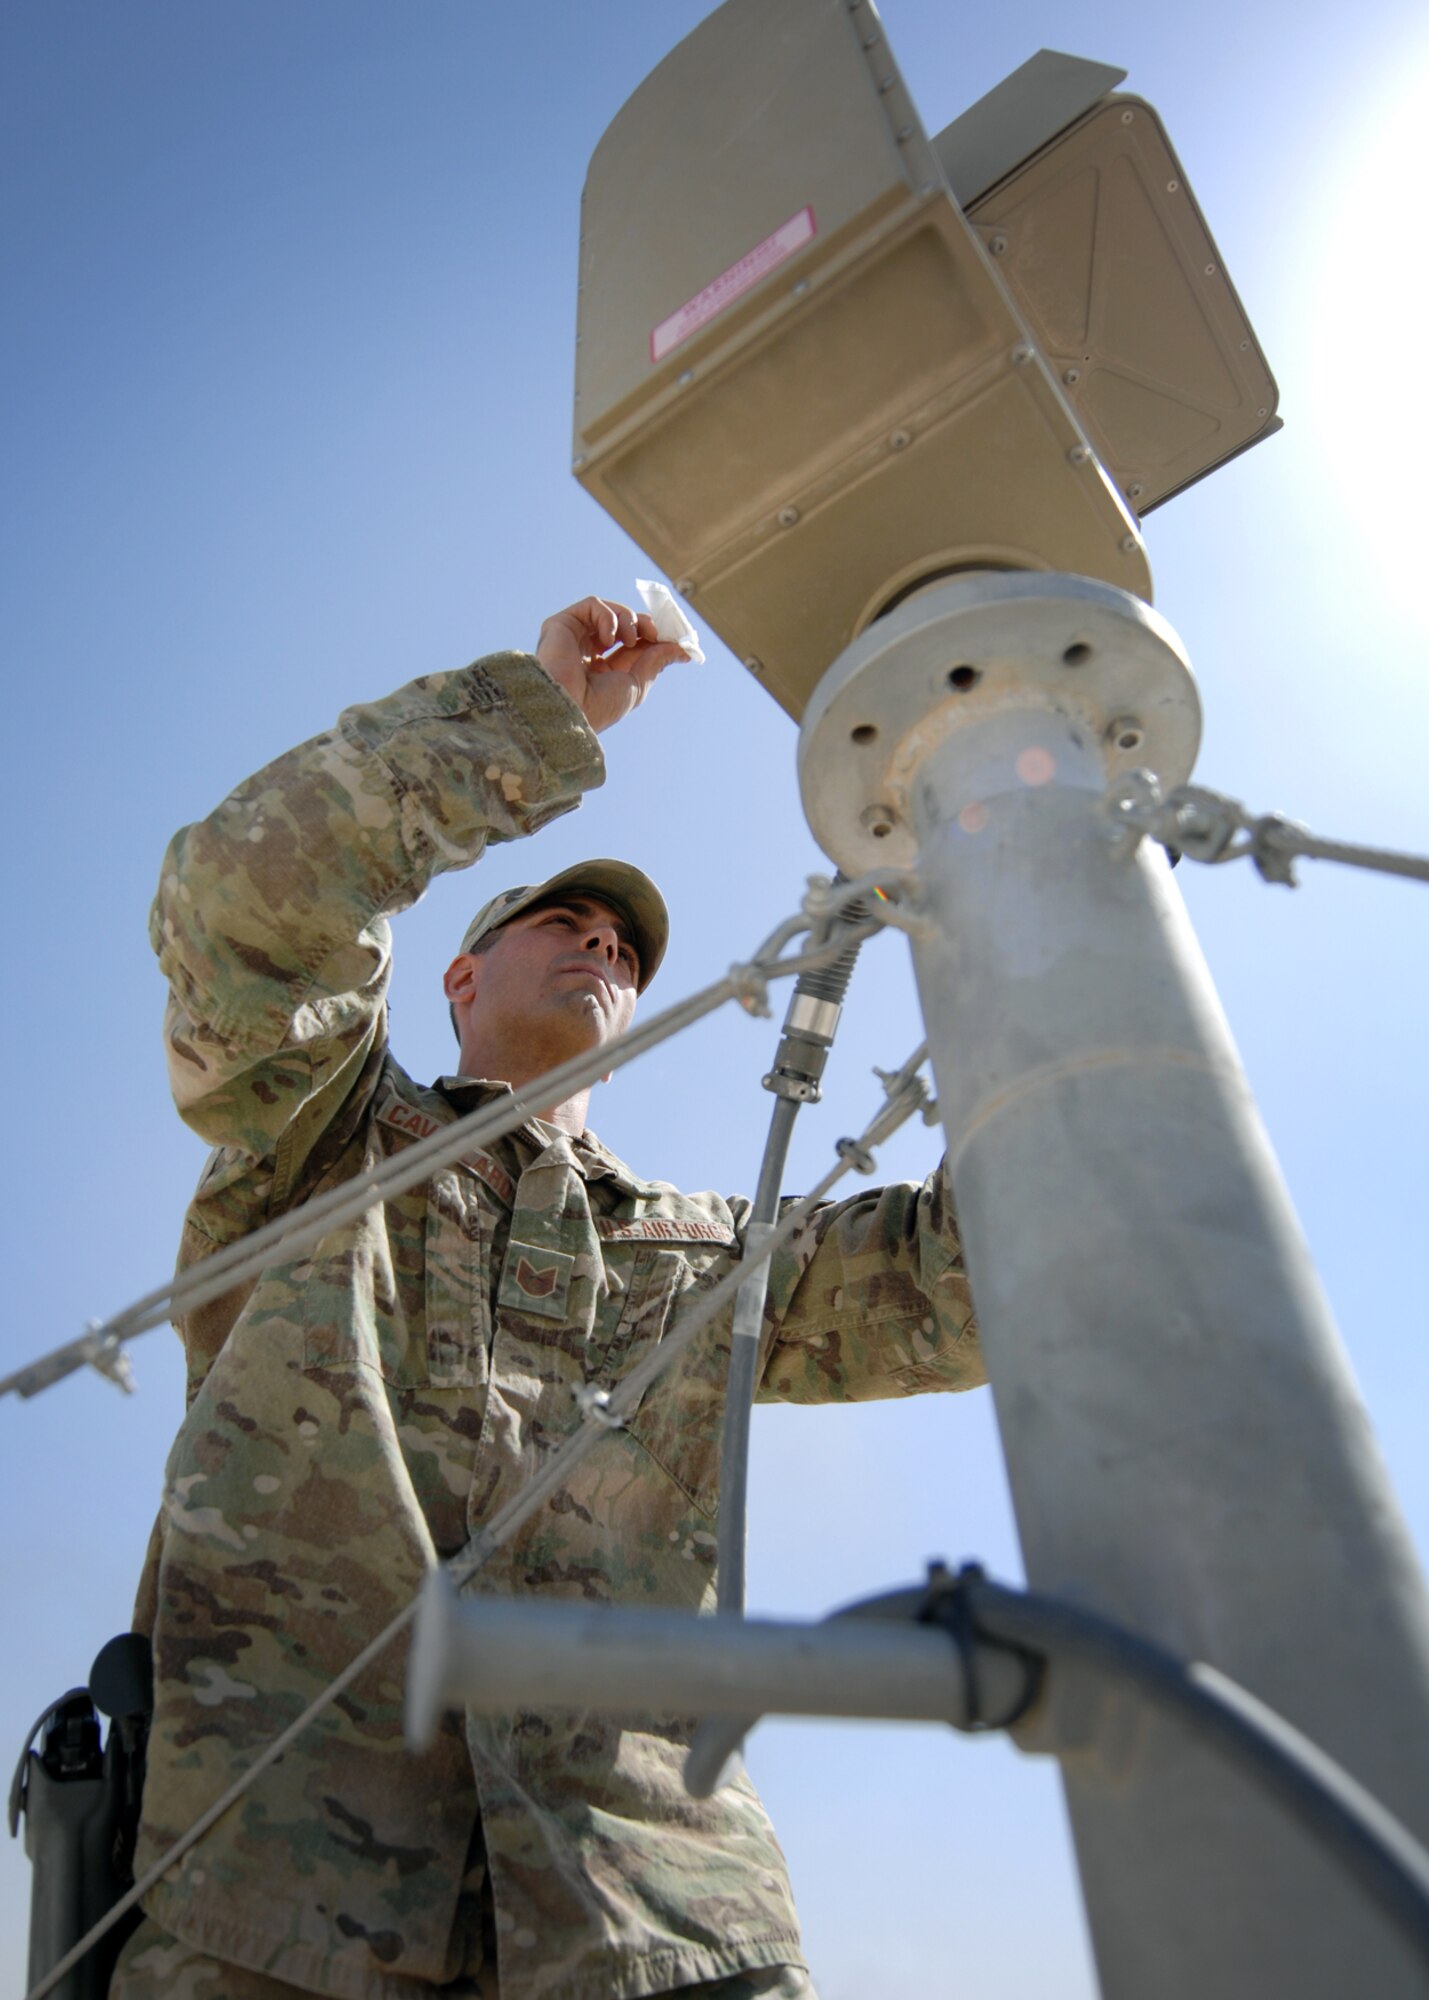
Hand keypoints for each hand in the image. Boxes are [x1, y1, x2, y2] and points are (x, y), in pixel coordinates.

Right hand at [535, 596, 687, 733]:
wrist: (568, 709)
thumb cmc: (599, 705)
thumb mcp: (637, 684)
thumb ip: (657, 661)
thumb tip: (683, 649)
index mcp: (602, 670)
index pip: (632, 644)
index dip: (653, 637)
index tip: (675, 639)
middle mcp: (587, 651)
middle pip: (623, 624)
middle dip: (644, 625)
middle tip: (656, 632)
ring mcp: (574, 637)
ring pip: (610, 610)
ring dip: (629, 620)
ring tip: (632, 639)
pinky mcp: (561, 624)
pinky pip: (593, 605)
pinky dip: (609, 616)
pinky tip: (609, 639)